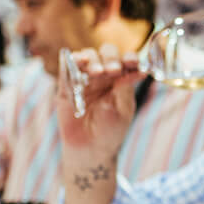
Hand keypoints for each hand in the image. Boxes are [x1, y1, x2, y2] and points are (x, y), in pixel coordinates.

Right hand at [55, 44, 141, 163]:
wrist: (89, 149)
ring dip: (92, 60)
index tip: (132, 62)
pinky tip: (78, 62)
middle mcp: (103, 75)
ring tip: (97, 72)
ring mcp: (84, 78)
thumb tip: (137, 70)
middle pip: (106, 54)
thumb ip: (125, 89)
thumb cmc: (110, 131)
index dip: (129, 58)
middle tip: (112, 70)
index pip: (126, 61)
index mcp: (120, 80)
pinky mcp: (67, 85)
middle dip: (110, 58)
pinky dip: (71, 61)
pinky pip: (67, 67)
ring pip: (87, 57)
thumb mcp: (122, 110)